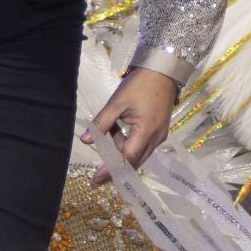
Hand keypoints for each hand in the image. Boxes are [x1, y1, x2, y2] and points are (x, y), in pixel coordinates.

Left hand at [82, 68, 179, 185]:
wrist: (164, 70)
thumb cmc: (140, 84)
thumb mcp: (117, 102)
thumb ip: (101, 122)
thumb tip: (86, 140)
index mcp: (146, 131)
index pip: (126, 158)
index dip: (110, 170)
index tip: (95, 180)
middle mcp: (156, 138)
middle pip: (134, 162)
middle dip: (115, 171)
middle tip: (96, 180)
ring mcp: (160, 135)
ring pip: (139, 155)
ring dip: (121, 156)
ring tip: (104, 144)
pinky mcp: (160, 130)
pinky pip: (143, 146)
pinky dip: (129, 146)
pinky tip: (117, 134)